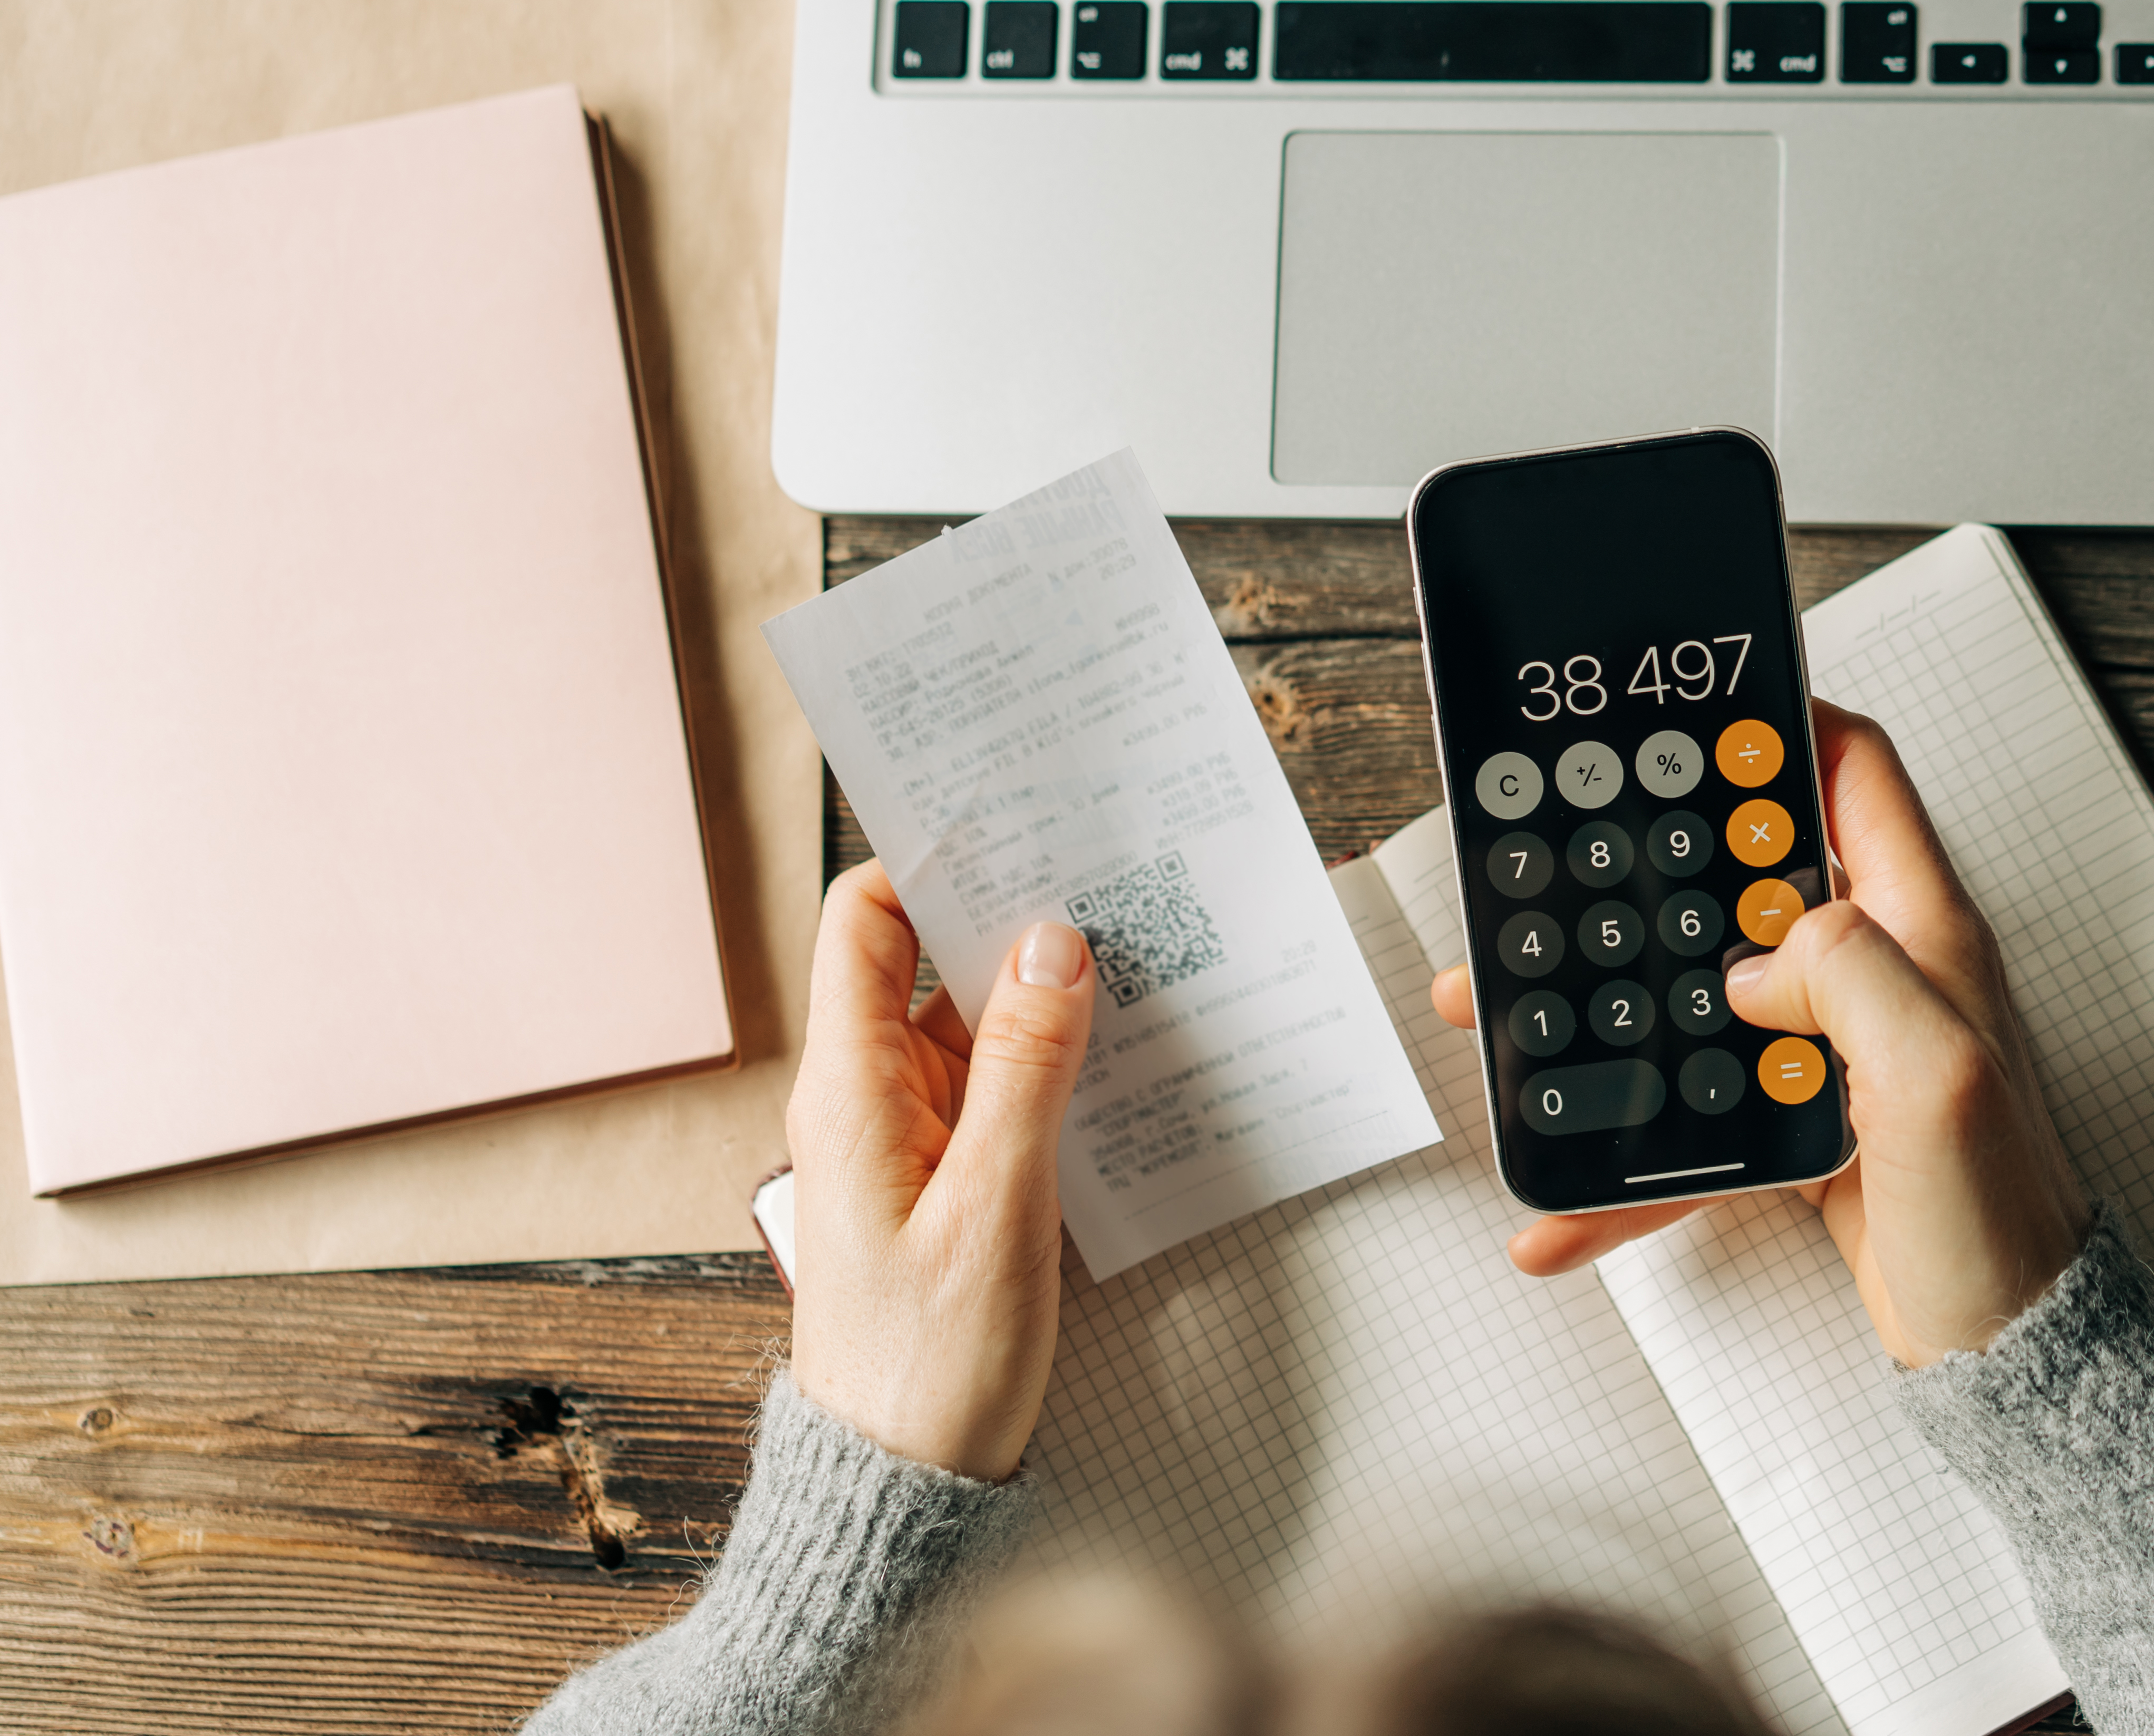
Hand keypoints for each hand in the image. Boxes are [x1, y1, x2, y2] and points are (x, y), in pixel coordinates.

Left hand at [785, 862, 1095, 1478]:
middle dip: (1013, 912)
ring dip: (1049, 988)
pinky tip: (1127, 1048)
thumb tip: (1051, 944)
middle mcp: (875, 1097)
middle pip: (933, 962)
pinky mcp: (954, 1177)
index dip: (929, 859)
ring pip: (980, 1021)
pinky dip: (1059, 1057)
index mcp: (852, 1090)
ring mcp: (915, 1137)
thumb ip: (1024, 1070)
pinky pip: (1004, 1085)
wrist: (902, 1489)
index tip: (1014, 823)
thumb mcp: (994, 1209)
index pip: (866, 923)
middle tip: (1107, 867)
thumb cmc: (929, 1366)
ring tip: (1142, 946)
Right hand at [1431, 702, 2093, 1365]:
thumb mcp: (1939, 1074)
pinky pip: (1699, 1118)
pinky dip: (1632, 1160)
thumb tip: (1756, 957)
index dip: (1778, 723)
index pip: (1853, 777)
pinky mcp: (1805, 1128)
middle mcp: (1880, 976)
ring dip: (1607, 1012)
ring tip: (1513, 1018)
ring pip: (1699, 1000)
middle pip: (1743, 882)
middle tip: (1556, 856)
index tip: (1688, 709)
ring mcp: (1837, 1053)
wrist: (2010, 1355)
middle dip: (1646, 868)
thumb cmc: (2003, 1219)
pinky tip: (1570, 1200)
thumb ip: (1852, 977)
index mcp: (1921, 933)